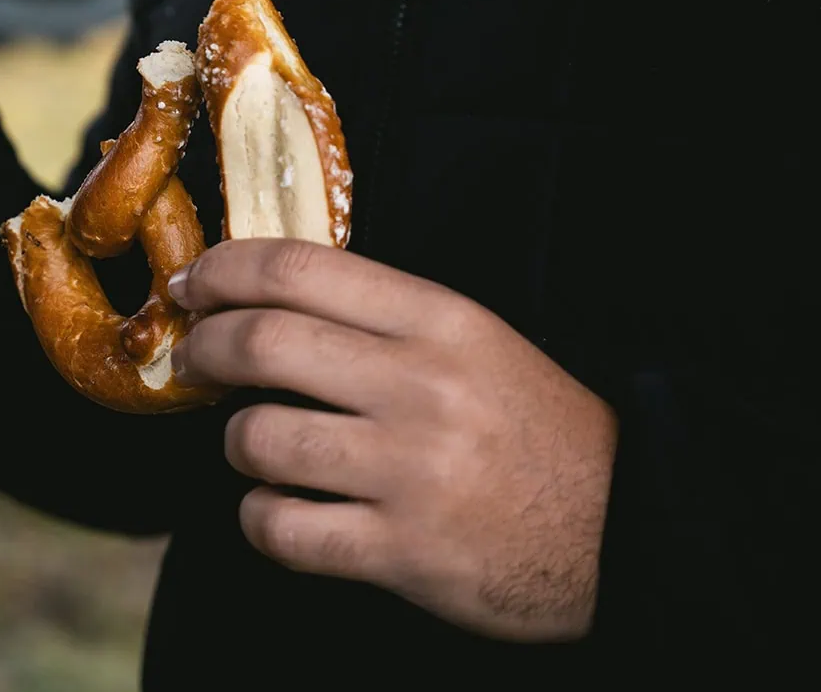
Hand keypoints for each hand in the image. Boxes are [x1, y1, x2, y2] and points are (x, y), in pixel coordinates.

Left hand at [168, 240, 617, 641]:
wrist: (628, 532)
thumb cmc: (535, 430)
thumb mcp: (475, 343)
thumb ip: (380, 315)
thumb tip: (263, 297)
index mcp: (440, 321)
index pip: (300, 268)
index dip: (224, 270)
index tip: (192, 284)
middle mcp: (422, 387)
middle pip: (262, 343)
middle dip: (204, 348)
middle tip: (193, 360)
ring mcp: (411, 472)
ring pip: (258, 439)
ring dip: (236, 442)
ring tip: (255, 446)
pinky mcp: (404, 551)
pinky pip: (283, 529)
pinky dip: (261, 519)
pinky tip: (279, 510)